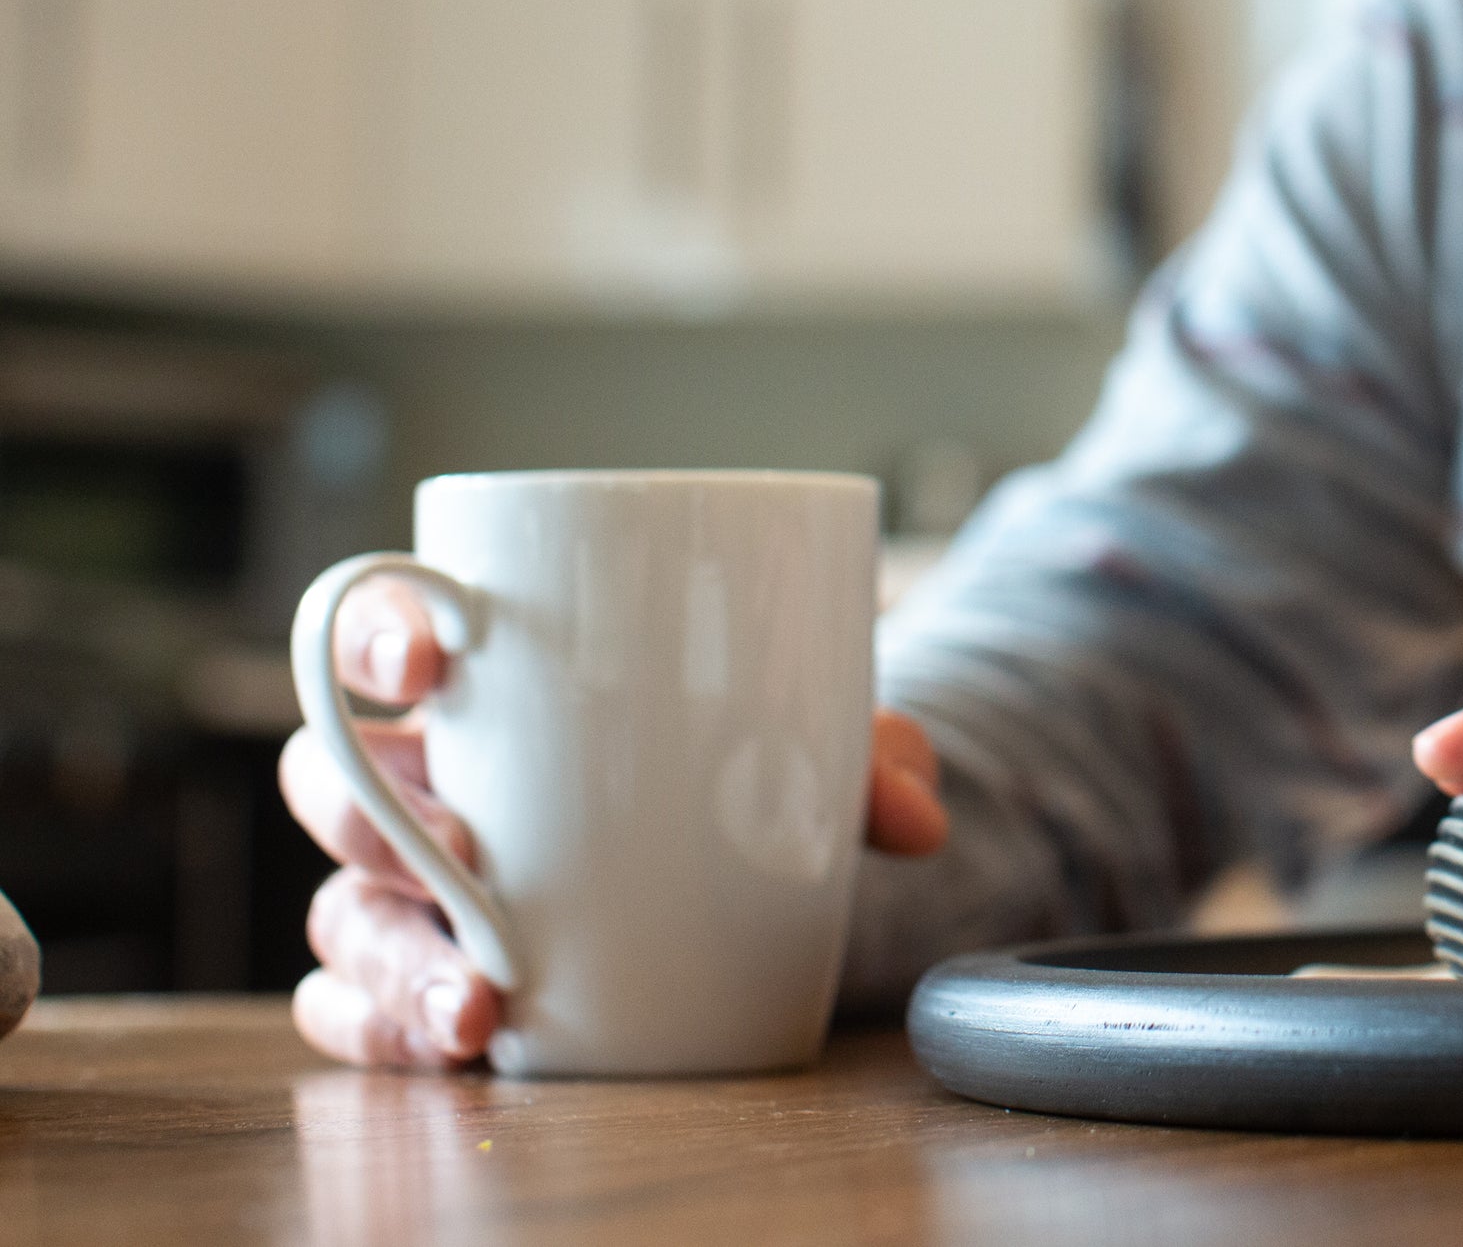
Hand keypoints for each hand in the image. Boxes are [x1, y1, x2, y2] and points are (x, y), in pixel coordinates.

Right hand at [277, 579, 951, 1068]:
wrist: (750, 864)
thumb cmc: (742, 769)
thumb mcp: (813, 746)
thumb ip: (867, 758)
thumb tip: (917, 816)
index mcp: (491, 687)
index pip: (383, 628)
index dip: (374, 632)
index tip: (432, 659)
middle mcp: (426, 779)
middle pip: (335, 783)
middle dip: (375, 820)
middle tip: (458, 851)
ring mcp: (413, 885)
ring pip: (343, 908)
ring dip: (393, 957)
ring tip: (477, 1001)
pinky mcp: (421, 974)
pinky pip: (350, 1008)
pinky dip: (382, 1030)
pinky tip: (452, 1045)